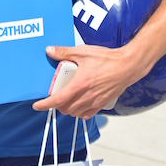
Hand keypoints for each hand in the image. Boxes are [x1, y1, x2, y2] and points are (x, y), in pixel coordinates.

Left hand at [32, 45, 148, 119]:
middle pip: (65, 109)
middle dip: (56, 105)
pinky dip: (80, 112)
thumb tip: (50, 51)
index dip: (45, 105)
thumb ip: (64, 52)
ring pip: (75, 113)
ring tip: (66, 98)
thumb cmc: (108, 59)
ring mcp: (95, 102)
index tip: (37, 106)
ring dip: (68, 109)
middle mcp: (87, 96)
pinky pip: (87, 114)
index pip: (57, 99)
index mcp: (80, 84)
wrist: (128, 66)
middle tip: (55, 96)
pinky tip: (79, 103)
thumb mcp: (83, 52)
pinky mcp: (102, 104)